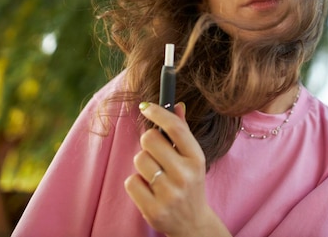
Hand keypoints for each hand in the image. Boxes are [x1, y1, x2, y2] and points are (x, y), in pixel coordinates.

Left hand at [124, 102, 230, 236]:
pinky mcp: (154, 210)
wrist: (193, 223)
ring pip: (139, 159)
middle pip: (150, 139)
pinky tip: (148, 189)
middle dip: (148, 142)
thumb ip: (183, 132)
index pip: (175, 128)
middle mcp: (185, 175)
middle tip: (154, 152)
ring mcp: (170, 194)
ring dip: (142, 164)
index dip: (158, 112)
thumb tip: (176, 104)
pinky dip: (136, 183)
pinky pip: (131, 181)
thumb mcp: (192, 158)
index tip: (146, 107)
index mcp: (196, 159)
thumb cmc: (190, 184)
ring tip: (154, 174)